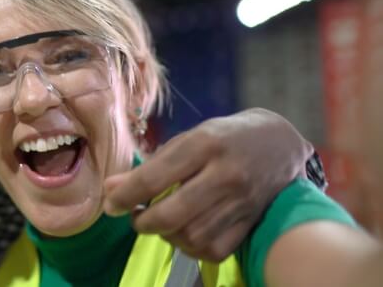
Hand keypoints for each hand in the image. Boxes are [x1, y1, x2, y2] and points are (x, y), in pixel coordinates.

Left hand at [103, 108, 312, 260]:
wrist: (279, 144)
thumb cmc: (223, 138)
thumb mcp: (186, 140)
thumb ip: (150, 166)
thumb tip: (110, 188)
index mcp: (204, 144)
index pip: (154, 177)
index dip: (125, 196)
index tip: (110, 206)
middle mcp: (225, 174)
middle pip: (173, 214)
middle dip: (144, 222)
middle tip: (135, 217)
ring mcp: (242, 202)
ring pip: (191, 236)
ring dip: (166, 235)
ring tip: (159, 221)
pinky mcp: (251, 222)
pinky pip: (212, 250)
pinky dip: (190, 247)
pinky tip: (183, 233)